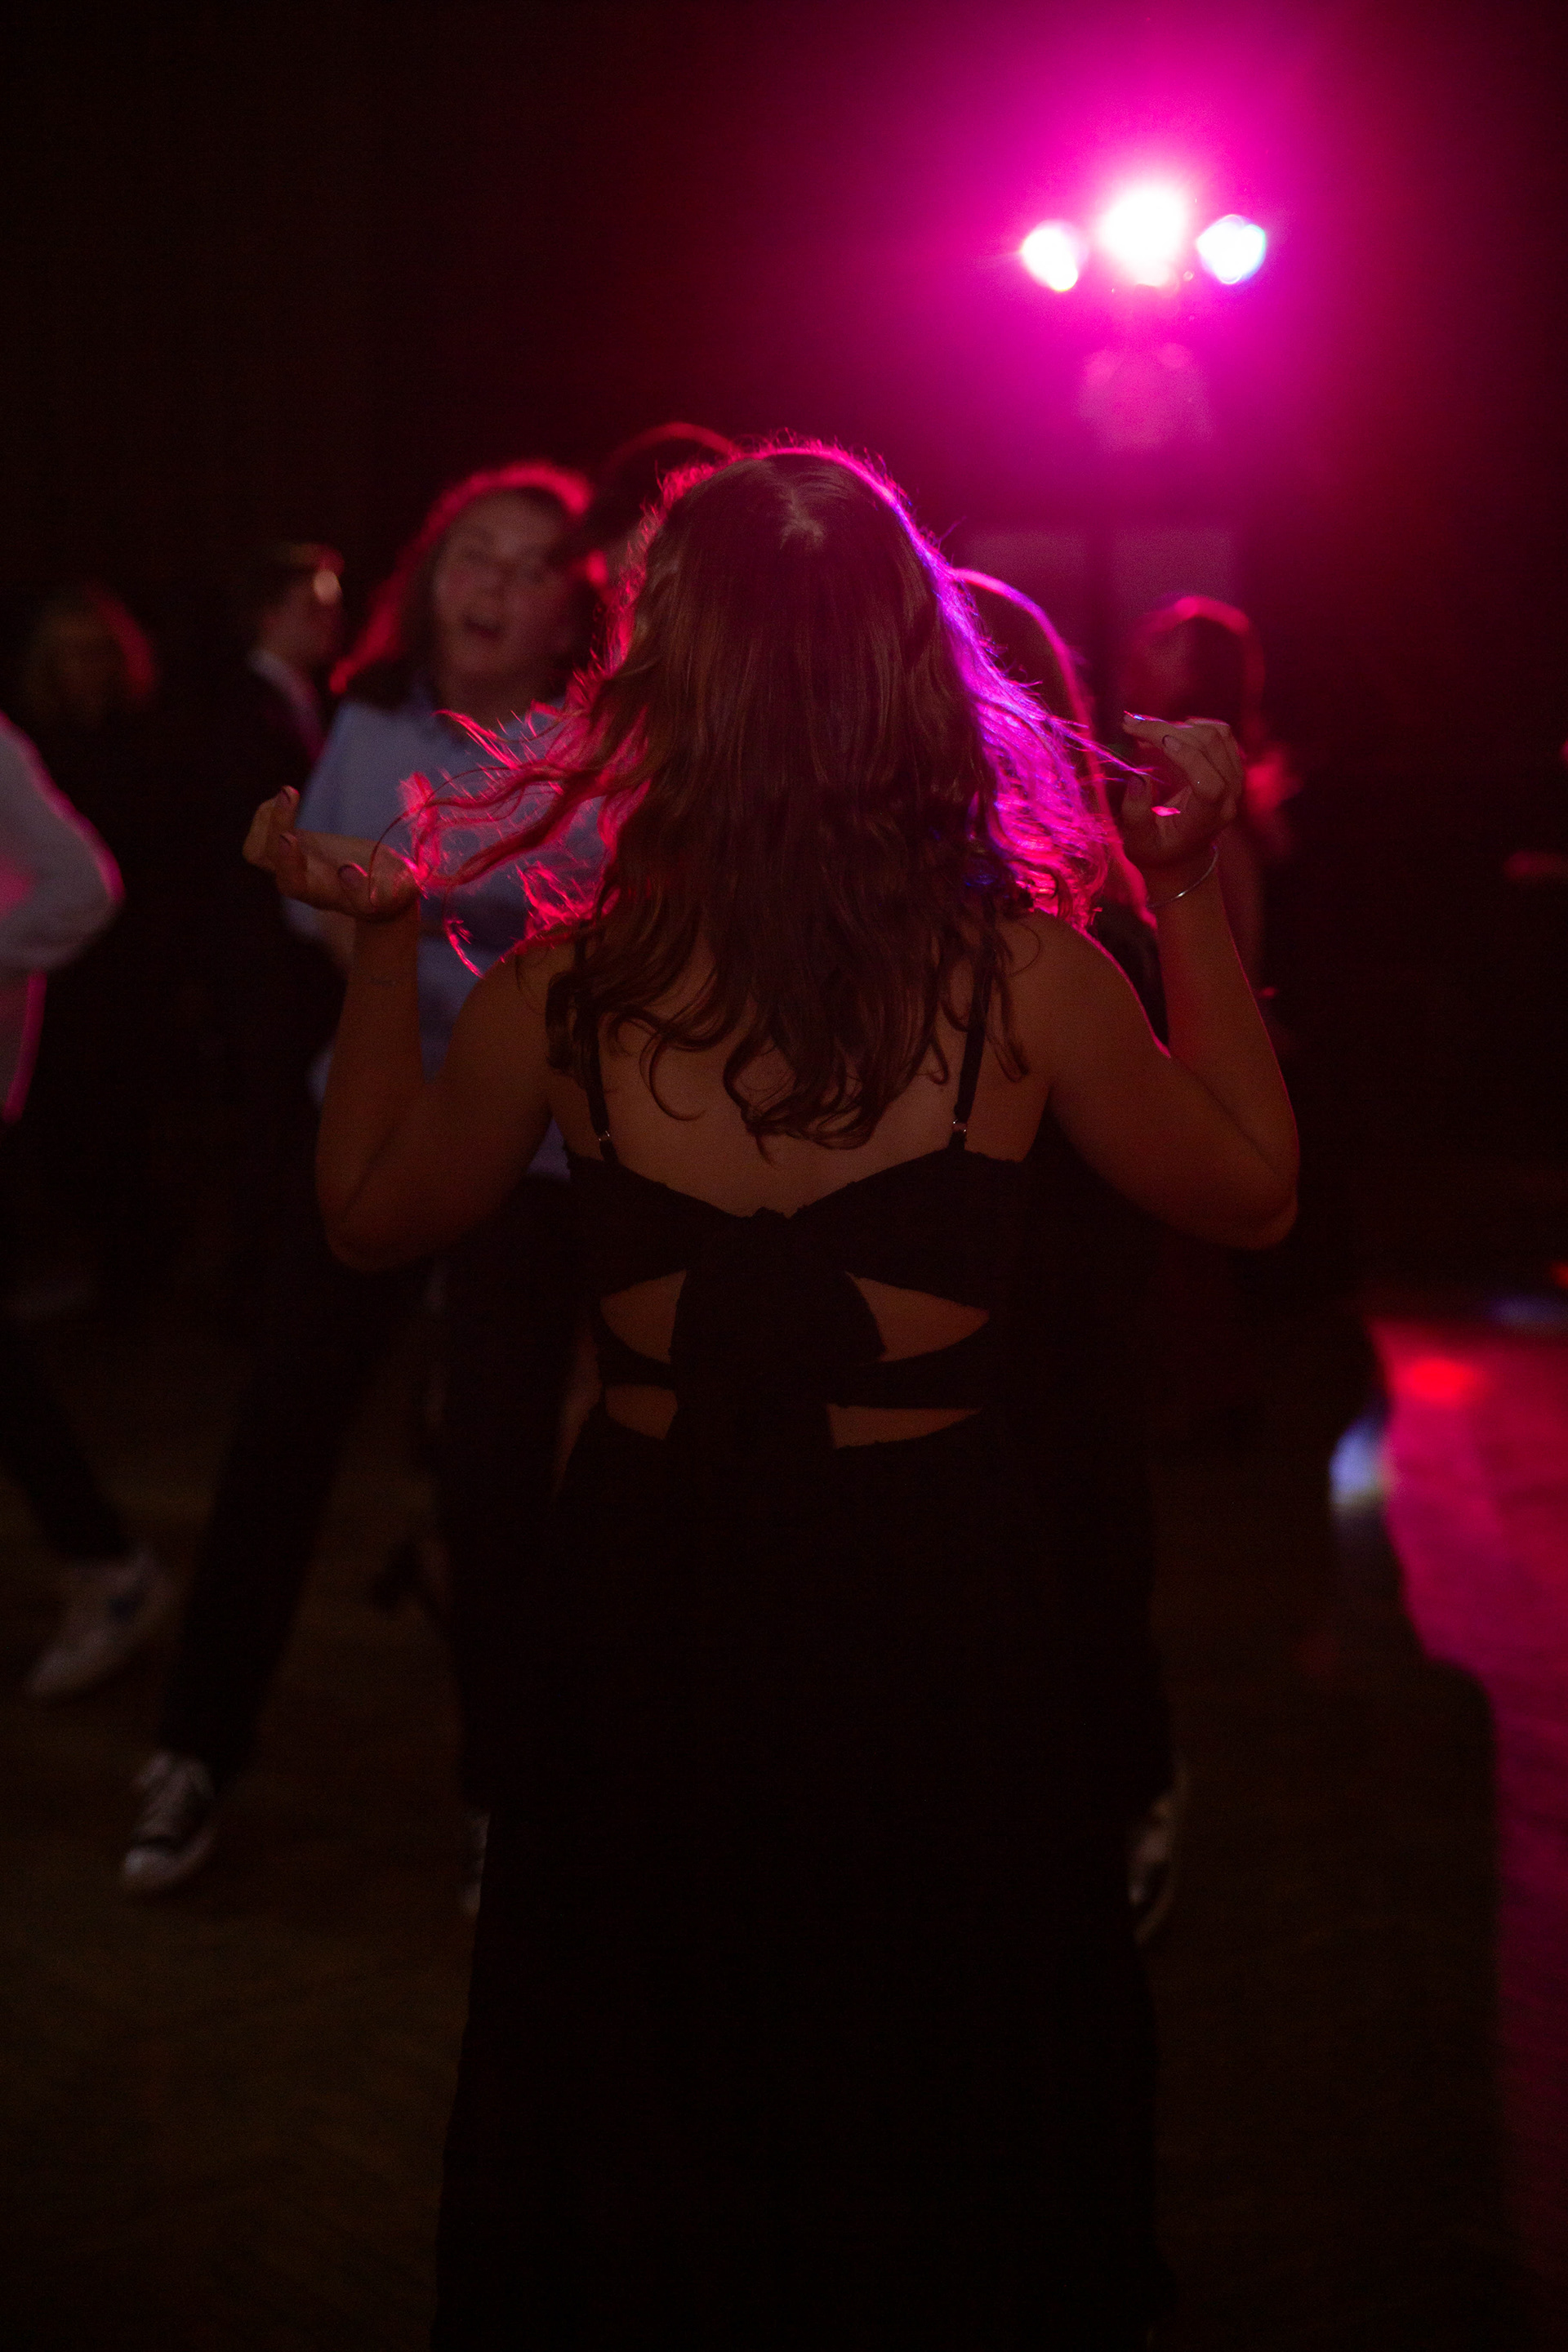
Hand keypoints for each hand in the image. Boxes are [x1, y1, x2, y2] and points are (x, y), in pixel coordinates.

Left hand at [243, 788, 417, 921]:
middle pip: (286, 881)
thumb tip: (347, 873)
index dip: (330, 883)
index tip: (349, 868)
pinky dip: (268, 811)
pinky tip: (289, 798)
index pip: (328, 897)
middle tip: (293, 823)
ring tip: (289, 795)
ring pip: (259, 854)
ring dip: (268, 822)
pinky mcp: (289, 847)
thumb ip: (391, 888)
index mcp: (337, 898)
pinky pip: (260, 833)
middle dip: (285, 853)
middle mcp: (309, 887)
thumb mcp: (402, 889)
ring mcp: (294, 867)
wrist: (376, 889)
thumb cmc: (392, 889)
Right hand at [1111, 716, 1244, 882]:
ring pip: (1216, 735)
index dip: (1187, 757)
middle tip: (1131, 725)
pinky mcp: (1233, 767)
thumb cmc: (1156, 850)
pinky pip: (1222, 734)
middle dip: (1168, 730)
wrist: (1182, 855)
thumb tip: (1137, 777)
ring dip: (1178, 726)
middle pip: (1210, 748)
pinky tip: (1171, 731)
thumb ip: (1135, 815)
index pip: (1208, 782)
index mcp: (1208, 817)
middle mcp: (1229, 796)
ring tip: (1147, 729)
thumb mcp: (1138, 843)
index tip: (1156, 741)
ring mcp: (1235, 779)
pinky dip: (1194, 726)